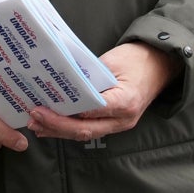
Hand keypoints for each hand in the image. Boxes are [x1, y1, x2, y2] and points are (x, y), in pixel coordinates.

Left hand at [26, 42, 179, 141]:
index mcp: (125, 101)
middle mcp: (123, 119)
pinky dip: (70, 128)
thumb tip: (60, 82)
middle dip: (57, 126)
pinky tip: (51, 127)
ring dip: (59, 131)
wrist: (160, 64)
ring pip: (86, 134)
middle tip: (34, 118)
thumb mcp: (111, 61)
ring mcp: (120, 124)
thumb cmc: (136, 59)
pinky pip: (90, 128)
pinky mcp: (115, 122)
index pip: (92, 111)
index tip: (43, 108)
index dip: (66, 114)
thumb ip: (89, 76)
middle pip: (86, 130)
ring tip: (36, 125)